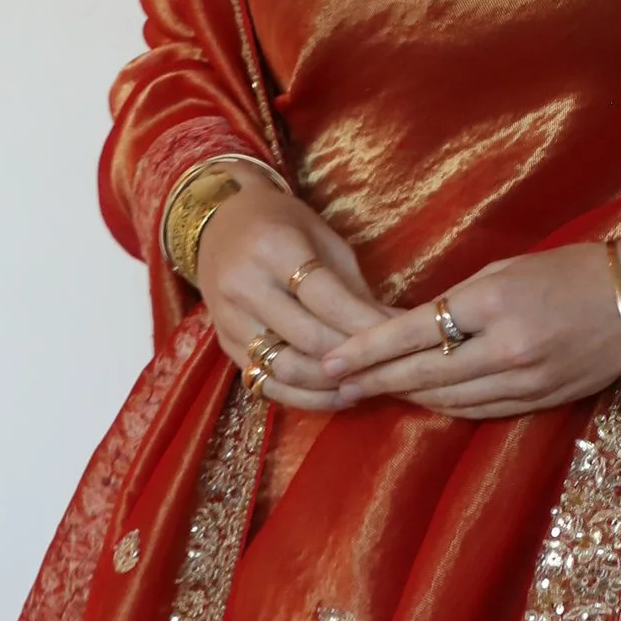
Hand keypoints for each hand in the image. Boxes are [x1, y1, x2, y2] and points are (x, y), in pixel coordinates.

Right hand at [193, 177, 385, 409]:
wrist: (221, 223)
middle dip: (354, 358)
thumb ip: (355, 288)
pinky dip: (305, 397)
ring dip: (331, 385)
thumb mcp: (324, 240)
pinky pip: (266, 383)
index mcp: (273, 248)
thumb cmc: (283, 225)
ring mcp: (229, 320)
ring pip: (285, 369)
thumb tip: (397, 328)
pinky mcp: (224, 345)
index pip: (326, 299)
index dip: (365, 325)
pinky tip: (336, 395)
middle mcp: (243, 285)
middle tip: (389, 365)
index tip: (399, 338)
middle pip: (307, 339)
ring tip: (367, 385)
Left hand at [318, 236, 620, 419]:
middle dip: (376, 380)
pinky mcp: (541, 402)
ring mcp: (526, 382)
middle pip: (423, 374)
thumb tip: (411, 328)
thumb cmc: (573, 268)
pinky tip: (421, 399)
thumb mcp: (507, 270)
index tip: (330, 361)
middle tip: (336, 384)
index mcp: (494, 303)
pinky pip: (478, 411)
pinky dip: (445, 406)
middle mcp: (507, 349)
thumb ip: (459, 303)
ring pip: (448, 400)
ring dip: (406, 396)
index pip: (414, 333)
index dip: (367, 351)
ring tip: (368, 392)